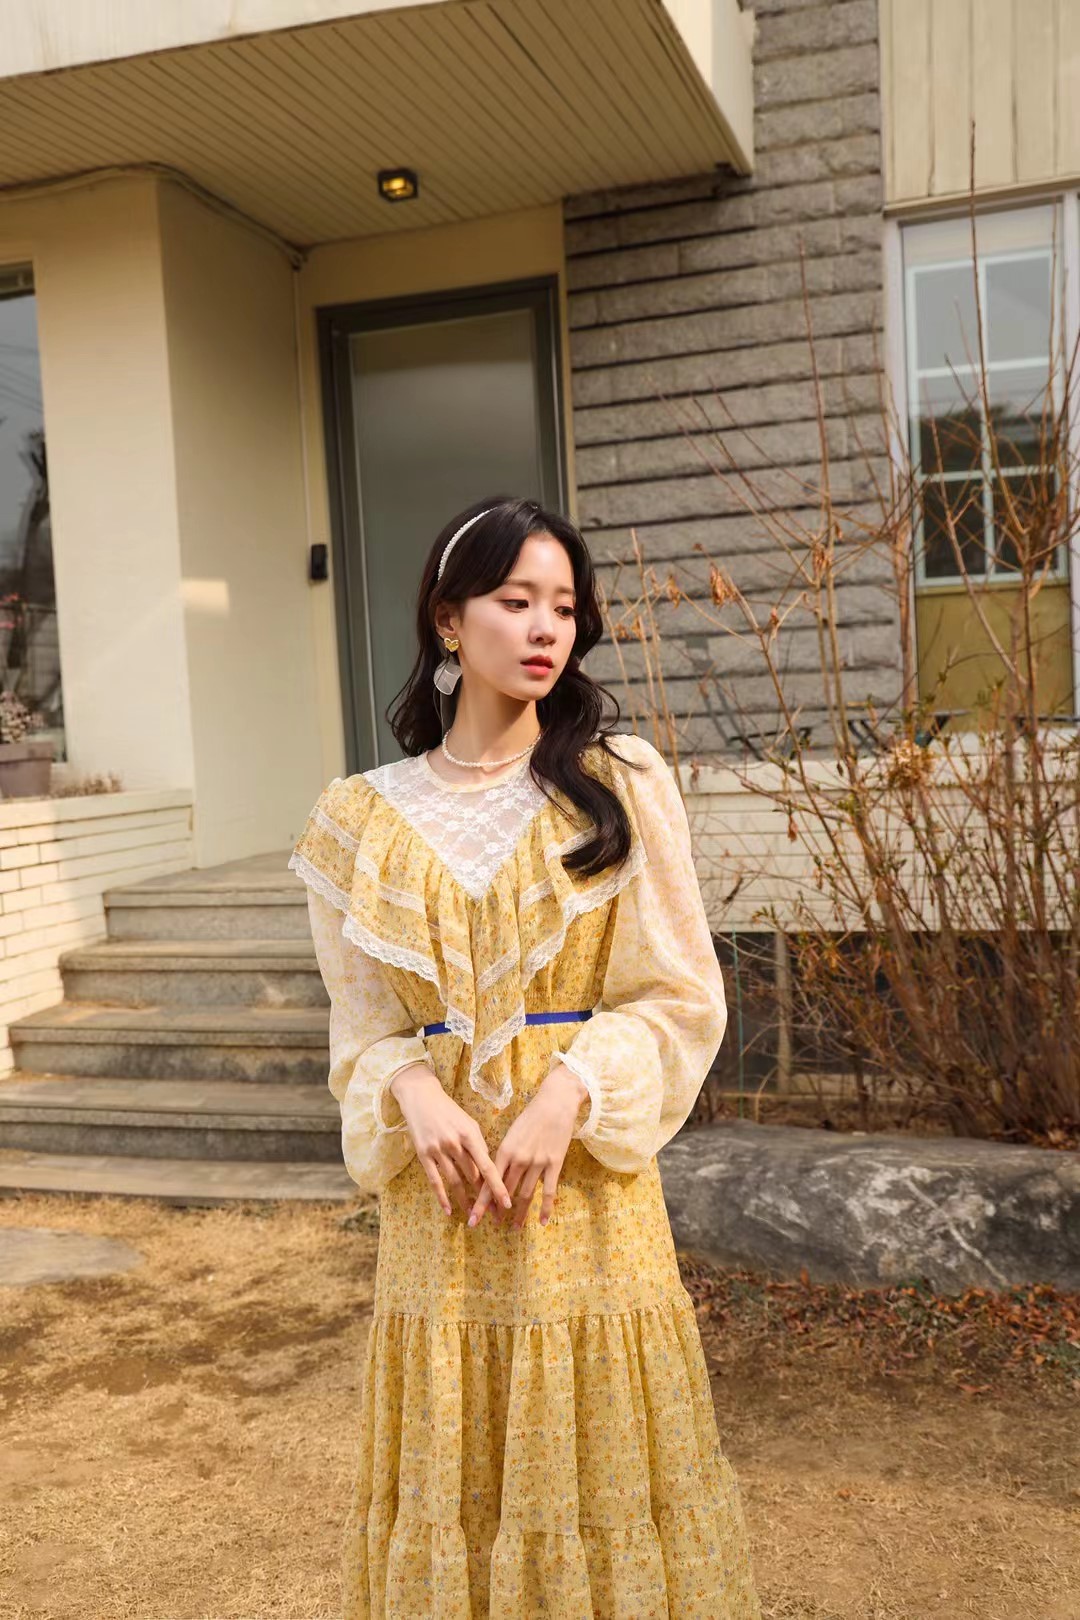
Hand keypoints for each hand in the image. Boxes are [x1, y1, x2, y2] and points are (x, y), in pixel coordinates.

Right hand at [389, 1064, 512, 1219]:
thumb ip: (478, 1144)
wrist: (421, 1097)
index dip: (497, 1187)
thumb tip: (488, 1169)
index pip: (488, 1166)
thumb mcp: (469, 1122)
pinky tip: (448, 1211)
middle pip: (473, 1176)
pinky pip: (435, 1181)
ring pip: (455, 1181)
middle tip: (493, 1213)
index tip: (506, 1203)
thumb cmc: (449, 1110)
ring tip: (472, 1215)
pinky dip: (442, 1197)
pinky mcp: (423, 1154)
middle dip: (483, 1196)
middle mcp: (455, 1143)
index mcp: (470, 1134)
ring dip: (464, 1200)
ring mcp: (438, 1149)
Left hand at [466, 1063, 588, 1230]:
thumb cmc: (531, 1116)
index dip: (482, 1201)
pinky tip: (543, 1222)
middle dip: (497, 1211)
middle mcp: (519, 1159)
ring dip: (519, 1214)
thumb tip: (495, 1174)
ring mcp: (537, 1162)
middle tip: (491, 1225)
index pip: (490, 1181)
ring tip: (515, 1228)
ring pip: (525, 1195)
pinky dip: (545, 1208)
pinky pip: (549, 1191)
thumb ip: (504, 1154)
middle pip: (506, 1191)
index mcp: (505, 1150)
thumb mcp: (512, 1133)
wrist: (555, 1102)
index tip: (474, 1216)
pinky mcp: (554, 1163)